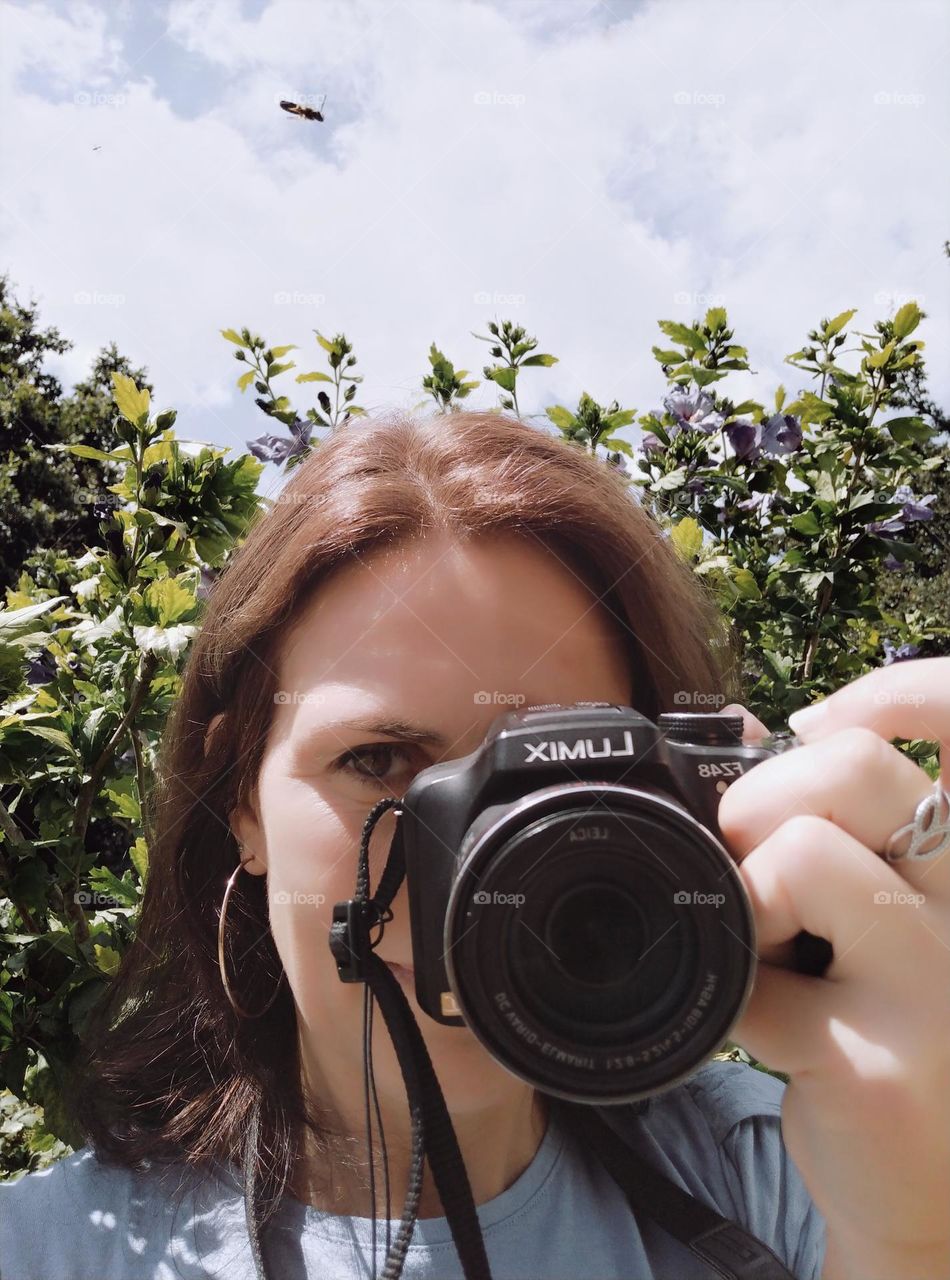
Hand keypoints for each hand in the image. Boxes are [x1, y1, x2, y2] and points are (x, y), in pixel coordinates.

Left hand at [716, 657, 949, 1279]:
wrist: (933, 1192)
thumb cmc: (893, 1024)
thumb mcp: (882, 912)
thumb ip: (833, 823)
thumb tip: (740, 727)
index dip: (897, 693)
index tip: (812, 725)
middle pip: (856, 767)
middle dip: (764, 797)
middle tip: (753, 858)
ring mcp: (934, 983)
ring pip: (806, 857)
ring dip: (749, 896)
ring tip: (767, 947)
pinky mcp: (878, 1062)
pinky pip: (756, 986)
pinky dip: (729, 997)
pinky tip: (763, 1024)